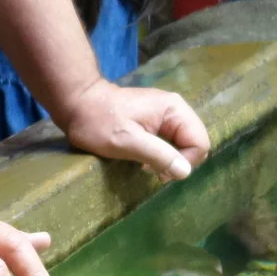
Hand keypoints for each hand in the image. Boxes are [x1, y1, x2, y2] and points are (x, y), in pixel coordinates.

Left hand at [55, 78, 209, 182]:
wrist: (77, 103)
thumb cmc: (99, 122)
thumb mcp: (128, 141)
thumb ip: (159, 155)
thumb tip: (185, 172)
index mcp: (174, 109)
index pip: (199, 142)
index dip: (186, 161)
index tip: (159, 171)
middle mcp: (175, 110)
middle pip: (194, 143)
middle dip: (178, 161)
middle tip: (152, 170)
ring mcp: (165, 115)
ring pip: (182, 144)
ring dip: (168, 159)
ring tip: (146, 165)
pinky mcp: (154, 122)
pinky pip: (169, 142)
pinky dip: (160, 154)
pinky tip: (144, 159)